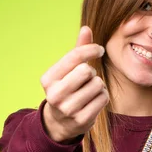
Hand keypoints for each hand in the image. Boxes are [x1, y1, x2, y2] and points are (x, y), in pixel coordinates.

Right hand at [40, 26, 108, 142]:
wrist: (60, 123)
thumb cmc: (67, 90)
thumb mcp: (67, 71)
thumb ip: (77, 51)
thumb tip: (87, 28)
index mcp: (48, 79)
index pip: (75, 56)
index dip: (91, 49)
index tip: (99, 50)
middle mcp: (55, 95)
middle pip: (86, 70)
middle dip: (92, 72)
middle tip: (88, 78)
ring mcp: (68, 109)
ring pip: (97, 84)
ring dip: (99, 85)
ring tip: (91, 90)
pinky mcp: (81, 120)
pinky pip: (103, 98)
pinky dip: (103, 96)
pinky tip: (95, 99)